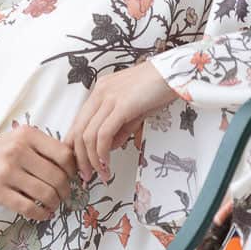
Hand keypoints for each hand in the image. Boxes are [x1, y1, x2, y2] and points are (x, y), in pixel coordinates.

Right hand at [0, 124, 76, 221]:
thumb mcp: (18, 139)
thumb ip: (42, 148)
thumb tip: (73, 167)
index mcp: (28, 135)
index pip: (64, 155)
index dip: (72, 170)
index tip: (71, 178)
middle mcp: (19, 150)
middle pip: (57, 177)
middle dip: (66, 191)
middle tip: (64, 196)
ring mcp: (7, 171)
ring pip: (45, 193)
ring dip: (55, 203)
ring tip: (53, 205)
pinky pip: (28, 207)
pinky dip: (40, 214)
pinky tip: (42, 214)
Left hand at [64, 60, 176, 183]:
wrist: (175, 73)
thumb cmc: (158, 89)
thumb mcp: (134, 110)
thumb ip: (120, 128)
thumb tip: (109, 148)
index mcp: (100, 91)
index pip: (78, 122)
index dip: (75, 146)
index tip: (80, 164)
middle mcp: (99, 92)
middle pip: (78, 131)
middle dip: (80, 158)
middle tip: (86, 176)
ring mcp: (108, 97)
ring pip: (88, 135)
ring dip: (92, 160)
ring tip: (100, 174)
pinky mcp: (121, 105)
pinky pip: (103, 134)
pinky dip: (102, 153)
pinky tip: (107, 164)